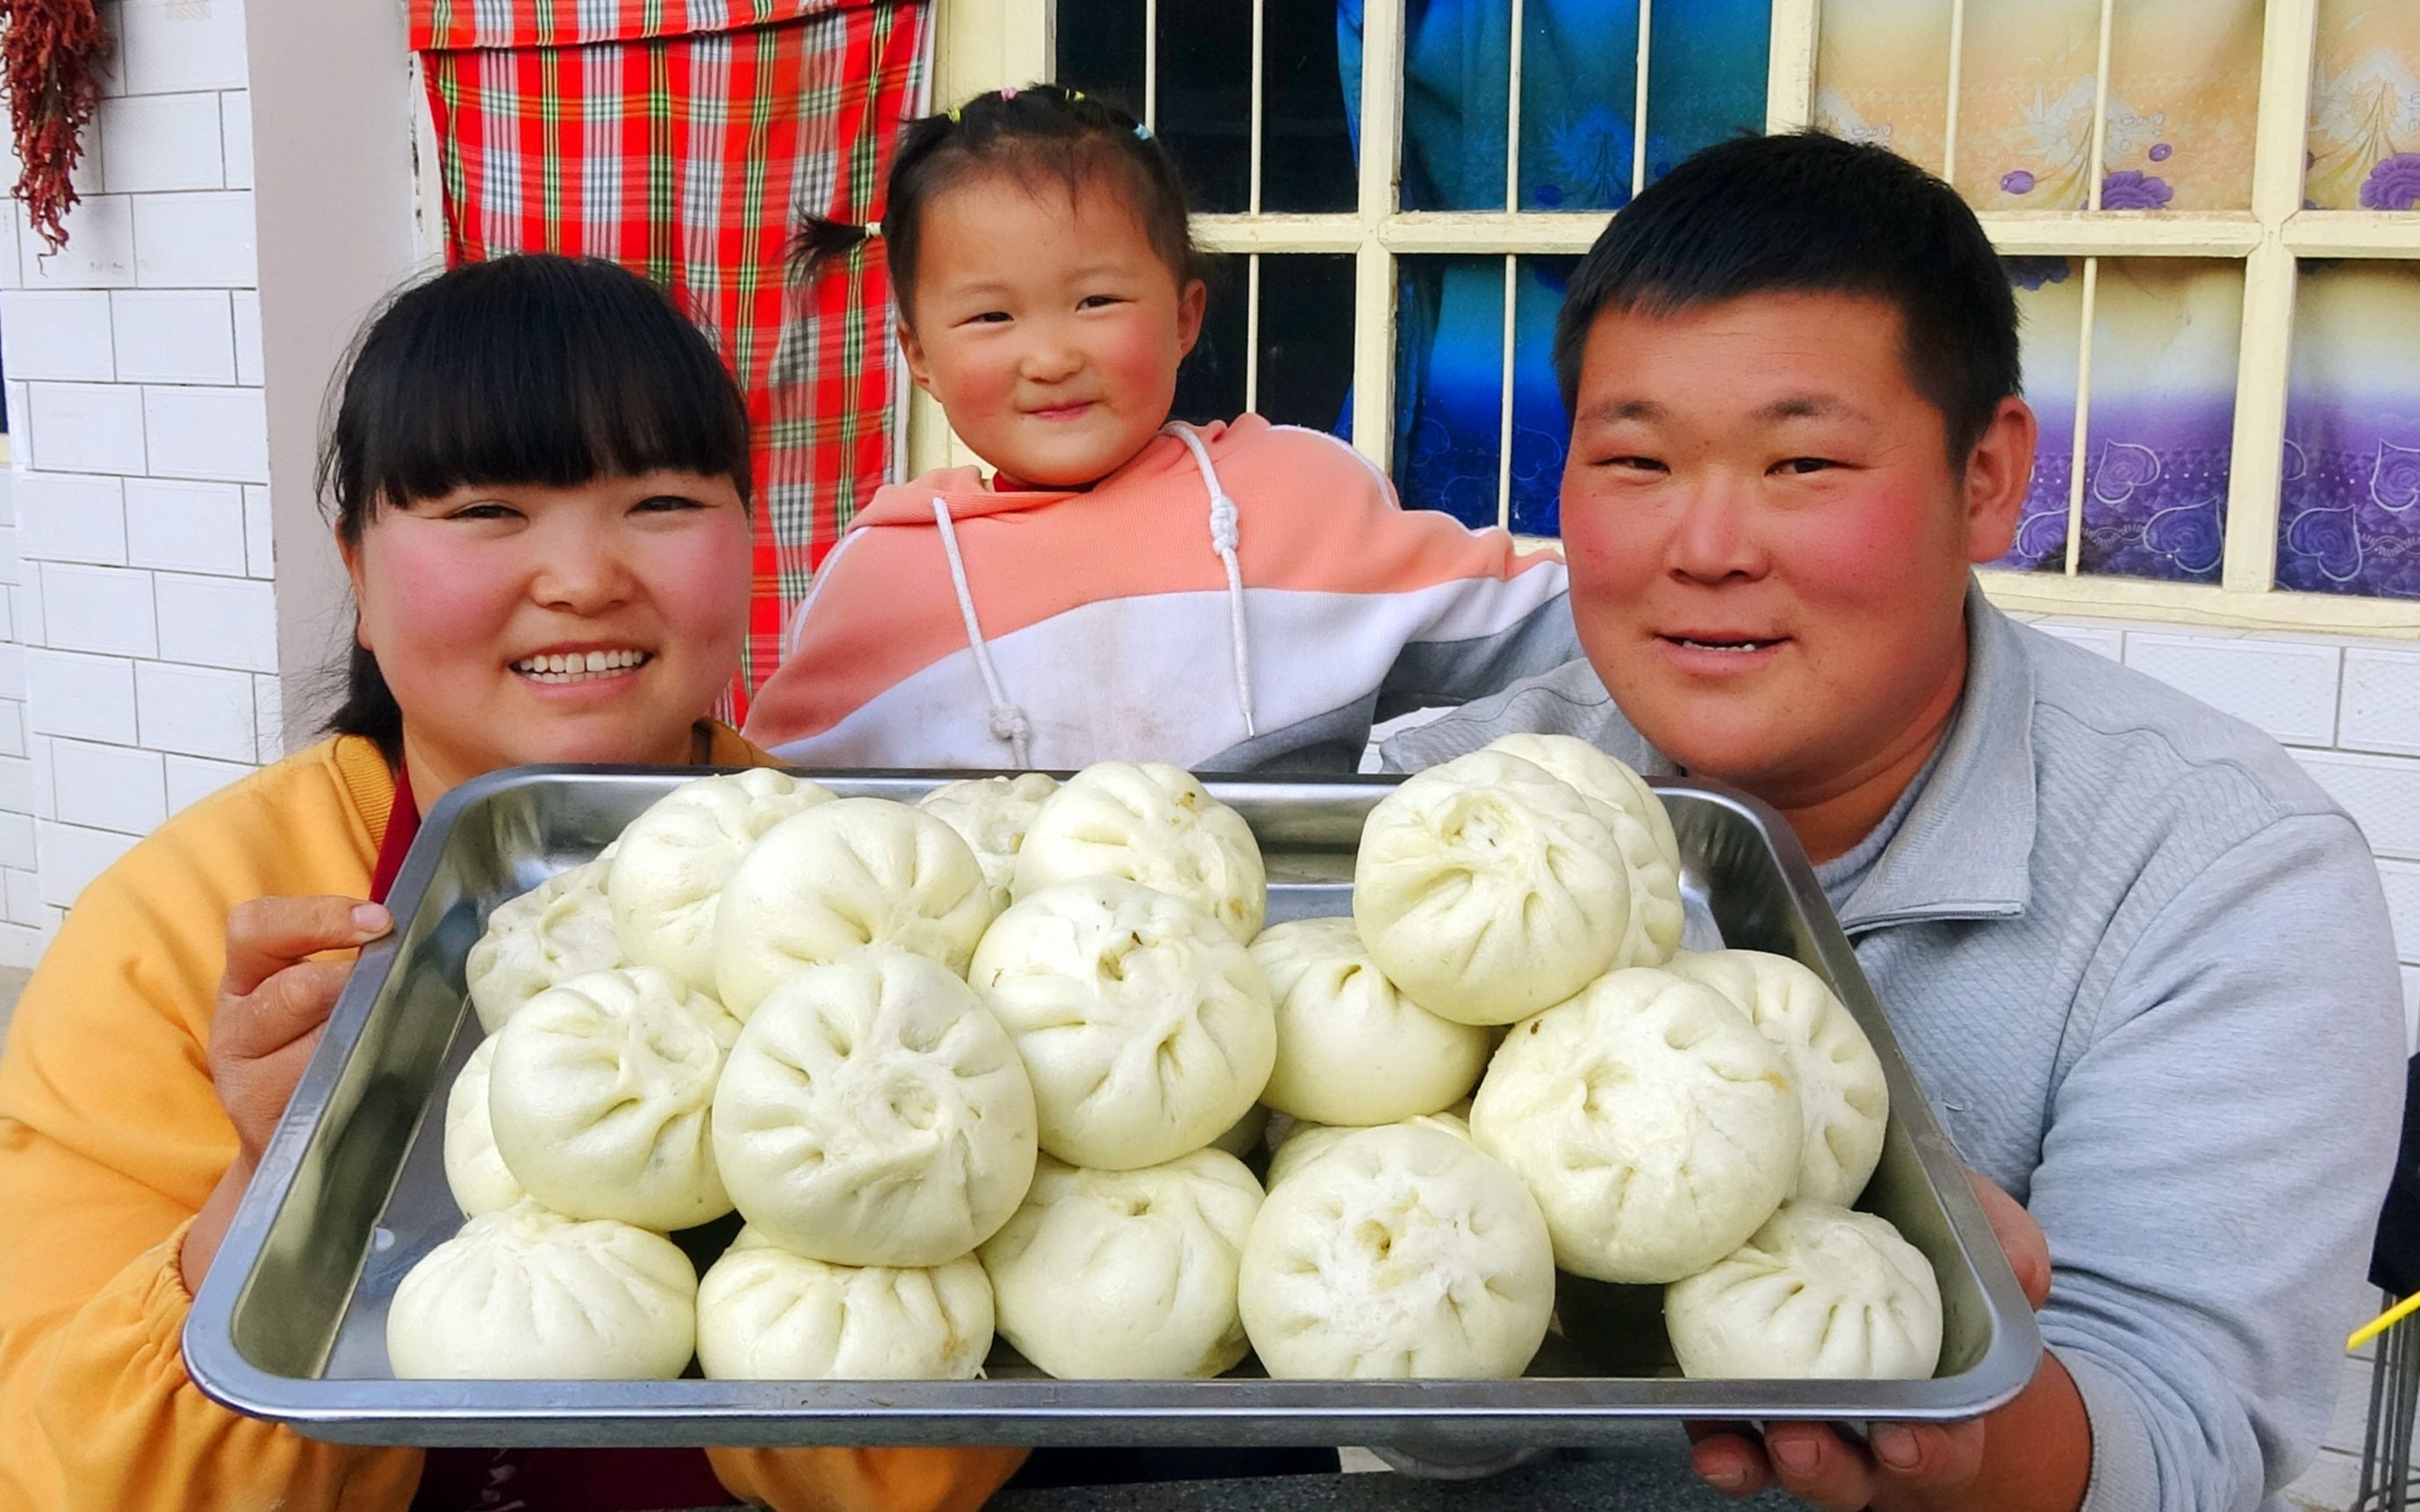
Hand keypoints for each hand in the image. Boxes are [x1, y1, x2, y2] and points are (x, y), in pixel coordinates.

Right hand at [180, 896, 390, 1291]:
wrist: (287, 1135)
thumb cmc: (316, 1042)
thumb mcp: (318, 989)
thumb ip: (354, 955)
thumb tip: (427, 927)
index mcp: (246, 975)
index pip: (256, 927)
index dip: (318, 918)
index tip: (381, 921)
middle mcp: (236, 1025)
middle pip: (291, 991)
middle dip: (354, 984)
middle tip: (398, 982)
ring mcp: (245, 1081)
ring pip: (313, 1049)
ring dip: (363, 1035)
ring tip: (398, 1028)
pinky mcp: (268, 1126)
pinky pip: (324, 1098)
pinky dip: (361, 1081)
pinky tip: (386, 1074)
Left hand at [1686, 1172, 2052, 1508]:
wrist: (1870, 1258)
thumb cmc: (1939, 1266)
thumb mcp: (1978, 1243)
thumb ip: (2008, 1246)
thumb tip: (2022, 1270)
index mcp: (1943, 1412)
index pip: (1945, 1452)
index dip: (1929, 1455)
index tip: (1905, 1442)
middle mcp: (1874, 1437)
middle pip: (1853, 1477)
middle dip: (1826, 1469)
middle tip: (1798, 1442)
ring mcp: (1811, 1425)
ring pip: (1783, 1465)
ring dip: (1756, 1463)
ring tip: (1726, 1450)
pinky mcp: (1751, 1399)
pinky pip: (1730, 1432)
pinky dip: (1714, 1436)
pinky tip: (1699, 1430)